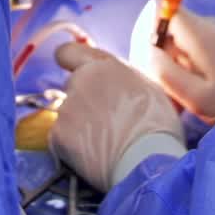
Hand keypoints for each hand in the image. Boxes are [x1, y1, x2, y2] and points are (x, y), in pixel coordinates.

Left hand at [50, 42, 183, 191]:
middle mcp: (80, 81)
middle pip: (72, 86)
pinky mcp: (58, 135)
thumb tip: (114, 78)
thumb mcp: (148, 86)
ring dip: (79, 125)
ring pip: (67, 114)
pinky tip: (93, 157)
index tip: (74, 70)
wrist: (146, 161)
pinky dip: (72, 147)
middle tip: (105, 121)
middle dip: (83, 99)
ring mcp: (66, 108)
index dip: (68, 61)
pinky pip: (60, 139)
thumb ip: (123, 76)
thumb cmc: (157, 125)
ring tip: (104, 143)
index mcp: (103, 66)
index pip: (68, 53)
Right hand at [132, 3, 214, 123]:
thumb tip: (146, 52)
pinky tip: (191, 88)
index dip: (145, 28)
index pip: (159, 7)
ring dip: (170, 60)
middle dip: (156, 50)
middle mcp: (206, 24)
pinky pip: (191, 45)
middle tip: (159, 80)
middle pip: (166, 24)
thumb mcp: (198, 97)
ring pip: (177, 37)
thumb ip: (167, 73)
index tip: (146, 57)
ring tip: (177, 90)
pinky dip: (184, 63)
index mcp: (199, 31)